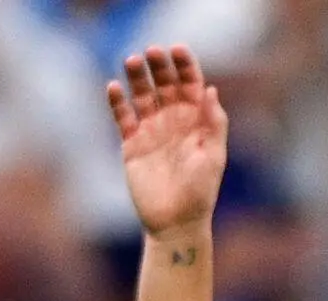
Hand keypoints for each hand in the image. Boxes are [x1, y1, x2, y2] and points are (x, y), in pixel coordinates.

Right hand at [109, 44, 228, 241]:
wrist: (175, 223)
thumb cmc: (200, 193)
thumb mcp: (213, 157)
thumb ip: (213, 123)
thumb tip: (211, 90)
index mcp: (196, 121)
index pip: (190, 85)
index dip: (185, 65)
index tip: (177, 49)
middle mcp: (173, 121)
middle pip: (164, 84)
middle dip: (159, 66)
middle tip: (152, 51)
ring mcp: (151, 130)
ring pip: (142, 95)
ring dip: (137, 76)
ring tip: (132, 60)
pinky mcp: (131, 143)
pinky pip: (122, 117)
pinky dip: (117, 101)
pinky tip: (113, 86)